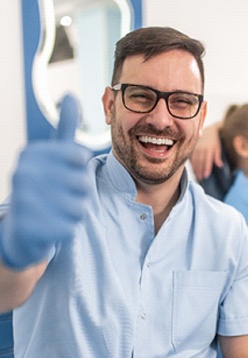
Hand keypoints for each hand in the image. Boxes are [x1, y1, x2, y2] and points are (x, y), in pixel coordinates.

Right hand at [0, 95, 91, 268]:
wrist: (25, 228)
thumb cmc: (46, 187)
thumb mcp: (55, 156)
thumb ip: (65, 128)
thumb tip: (70, 94)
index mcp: (31, 153)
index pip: (80, 157)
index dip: (80, 170)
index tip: (63, 174)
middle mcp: (22, 173)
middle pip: (83, 183)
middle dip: (80, 194)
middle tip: (60, 197)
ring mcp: (22, 201)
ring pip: (79, 208)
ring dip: (75, 213)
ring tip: (57, 211)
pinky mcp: (28, 228)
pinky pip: (71, 228)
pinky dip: (68, 230)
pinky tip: (52, 227)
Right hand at [190, 122, 222, 179]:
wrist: (208, 129)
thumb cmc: (214, 140)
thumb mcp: (218, 147)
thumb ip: (218, 156)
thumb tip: (220, 166)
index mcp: (209, 149)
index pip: (207, 161)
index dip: (206, 169)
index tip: (206, 176)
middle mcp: (202, 149)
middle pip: (200, 162)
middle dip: (200, 171)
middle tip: (200, 178)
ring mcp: (196, 148)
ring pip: (195, 161)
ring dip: (195, 169)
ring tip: (197, 176)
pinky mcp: (192, 147)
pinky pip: (191, 157)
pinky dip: (192, 164)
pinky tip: (193, 170)